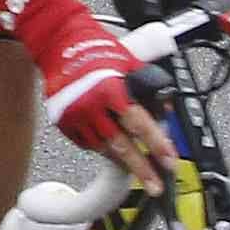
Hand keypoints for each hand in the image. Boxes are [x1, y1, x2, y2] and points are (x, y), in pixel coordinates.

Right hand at [37, 24, 174, 194]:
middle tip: (155, 186)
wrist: (59, 43)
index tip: (169, 162)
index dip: (157, 145)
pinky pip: (87, 144)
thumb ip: (147, 86)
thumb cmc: (96, 49)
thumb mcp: (129, 62)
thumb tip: (163, 110)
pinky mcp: (64, 122)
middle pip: (122, 146)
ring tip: (136, 170)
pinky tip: (112, 149)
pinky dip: (102, 149)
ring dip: (122, 161)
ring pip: (104, 149)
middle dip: (141, 169)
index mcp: (112, 90)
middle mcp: (93, 106)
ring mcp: (76, 116)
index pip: (141, 125)